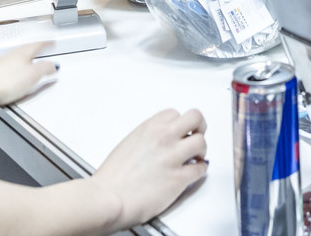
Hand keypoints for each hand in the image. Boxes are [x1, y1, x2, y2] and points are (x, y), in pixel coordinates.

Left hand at [0, 42, 59, 106]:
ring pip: (20, 57)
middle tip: (44, 48)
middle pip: (28, 49)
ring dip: (29, 58)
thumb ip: (46, 68)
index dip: (47, 44)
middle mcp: (14, 54)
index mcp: (24, 52)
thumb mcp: (34, 74)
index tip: (52, 43)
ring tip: (34, 62)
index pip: (39, 44)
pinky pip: (13, 66)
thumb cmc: (7, 81)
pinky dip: (20, 67)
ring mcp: (5, 63)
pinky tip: (19, 74)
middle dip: (37, 49)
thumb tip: (54, 65)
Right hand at [90, 108, 207, 228]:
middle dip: (200, 127)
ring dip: (201, 150)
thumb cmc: (113, 178)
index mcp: (149, 128)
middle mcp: (163, 138)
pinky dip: (200, 170)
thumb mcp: (128, 144)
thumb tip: (157, 143)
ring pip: (202, 142)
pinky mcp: (178, 177)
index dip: (181, 123)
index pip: (175, 113)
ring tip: (196, 157)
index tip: (183, 130)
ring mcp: (172, 156)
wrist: (108, 198)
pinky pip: (200, 168)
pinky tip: (195, 172)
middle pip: (195, 118)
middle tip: (198, 136)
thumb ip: (147, 138)